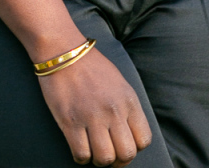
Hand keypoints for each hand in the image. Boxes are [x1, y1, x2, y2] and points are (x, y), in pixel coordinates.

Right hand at [38, 47, 151, 165]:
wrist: (64, 52)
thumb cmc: (92, 66)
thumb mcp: (120, 82)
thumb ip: (127, 107)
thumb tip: (130, 134)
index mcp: (128, 100)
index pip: (144, 139)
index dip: (135, 148)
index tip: (124, 146)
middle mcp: (113, 110)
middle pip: (126, 154)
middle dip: (119, 161)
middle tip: (110, 156)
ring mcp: (92, 117)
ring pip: (104, 158)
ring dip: (99, 160)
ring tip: (94, 152)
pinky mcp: (70, 121)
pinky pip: (81, 154)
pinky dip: (81, 158)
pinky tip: (80, 148)